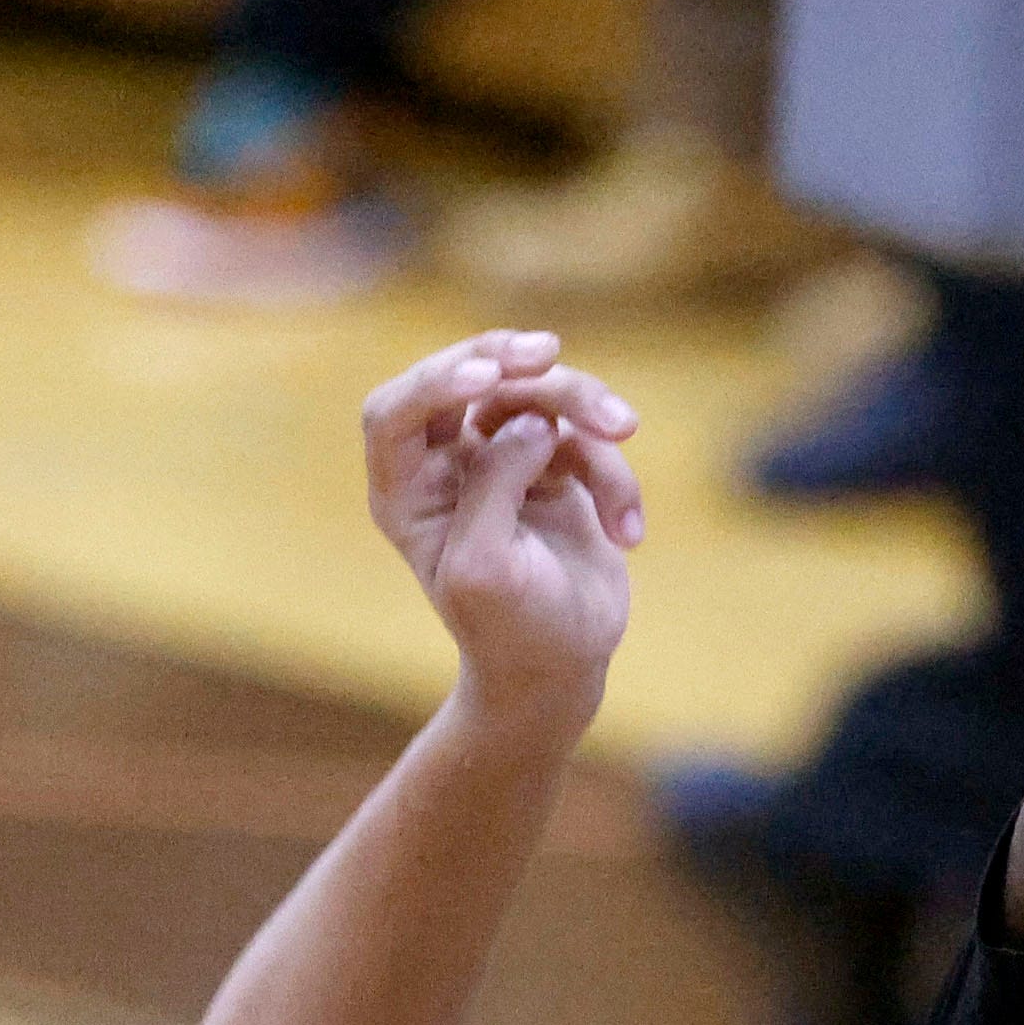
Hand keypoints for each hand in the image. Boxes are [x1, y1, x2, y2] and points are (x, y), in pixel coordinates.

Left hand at [363, 330, 643, 727]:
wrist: (562, 670)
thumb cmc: (511, 631)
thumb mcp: (488, 567)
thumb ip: (495, 485)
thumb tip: (529, 419)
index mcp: (406, 492)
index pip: (395, 413)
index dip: (434, 382)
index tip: (487, 378)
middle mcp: (446, 466)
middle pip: (467, 379)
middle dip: (508, 362)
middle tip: (549, 354)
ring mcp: (501, 460)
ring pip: (534, 394)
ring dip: (583, 407)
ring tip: (624, 433)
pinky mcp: (553, 467)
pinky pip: (584, 438)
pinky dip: (615, 477)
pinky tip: (627, 532)